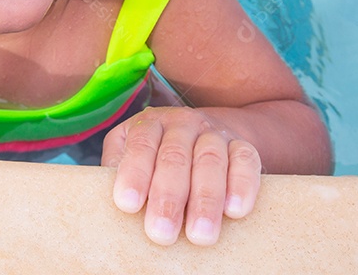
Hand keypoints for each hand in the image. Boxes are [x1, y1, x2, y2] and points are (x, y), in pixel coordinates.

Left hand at [101, 106, 261, 245]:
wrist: (203, 134)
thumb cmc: (155, 157)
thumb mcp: (130, 154)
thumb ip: (120, 171)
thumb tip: (112, 204)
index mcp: (149, 124)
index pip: (140, 145)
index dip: (134, 173)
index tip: (128, 204)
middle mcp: (182, 123)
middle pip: (175, 156)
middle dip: (168, 196)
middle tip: (161, 232)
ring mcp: (213, 133)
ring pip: (210, 161)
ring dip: (206, 199)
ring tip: (200, 234)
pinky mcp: (242, 146)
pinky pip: (246, 161)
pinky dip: (243, 185)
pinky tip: (235, 210)